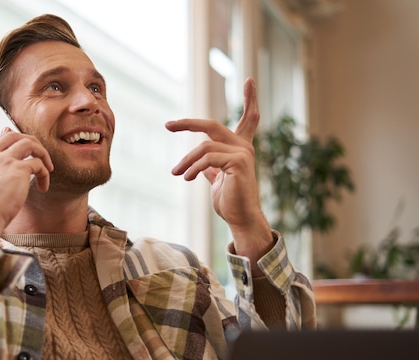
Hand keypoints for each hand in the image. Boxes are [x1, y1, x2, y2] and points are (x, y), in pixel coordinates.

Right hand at [0, 125, 53, 242]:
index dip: (13, 139)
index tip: (21, 144)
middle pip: (14, 135)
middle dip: (30, 142)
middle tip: (38, 154)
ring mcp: (4, 160)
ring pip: (29, 143)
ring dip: (42, 154)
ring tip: (47, 167)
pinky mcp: (18, 169)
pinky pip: (38, 164)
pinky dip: (45, 174)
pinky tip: (43, 186)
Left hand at [166, 78, 272, 260]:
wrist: (240, 218)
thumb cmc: (229, 201)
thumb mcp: (216, 180)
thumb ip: (210, 167)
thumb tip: (199, 164)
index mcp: (240, 147)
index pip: (249, 119)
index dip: (250, 99)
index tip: (249, 81)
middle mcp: (244, 146)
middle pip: (212, 125)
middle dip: (188, 123)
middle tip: (168, 125)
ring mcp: (243, 153)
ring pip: (204, 147)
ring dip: (186, 161)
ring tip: (178, 173)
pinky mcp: (238, 162)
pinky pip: (208, 159)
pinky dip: (193, 167)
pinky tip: (187, 177)